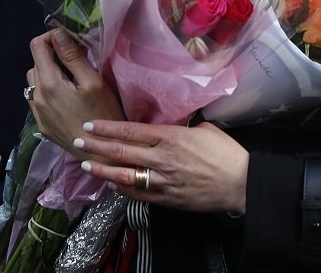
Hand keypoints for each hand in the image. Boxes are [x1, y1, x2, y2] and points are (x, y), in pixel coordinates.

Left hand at [26, 27, 124, 152]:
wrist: (103, 157)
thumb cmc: (104, 116)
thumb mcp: (93, 83)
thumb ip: (72, 57)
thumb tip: (57, 33)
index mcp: (48, 83)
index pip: (36, 46)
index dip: (51, 37)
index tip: (69, 41)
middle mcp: (36, 97)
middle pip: (35, 63)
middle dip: (51, 55)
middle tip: (75, 61)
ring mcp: (37, 113)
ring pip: (34, 81)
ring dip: (47, 73)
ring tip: (70, 79)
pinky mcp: (42, 125)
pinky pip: (37, 99)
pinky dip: (47, 91)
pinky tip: (65, 98)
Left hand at [76, 118, 248, 214]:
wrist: (243, 183)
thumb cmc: (226, 152)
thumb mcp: (201, 129)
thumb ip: (178, 126)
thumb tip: (164, 121)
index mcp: (169, 137)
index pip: (129, 130)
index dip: (106, 128)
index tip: (88, 125)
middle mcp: (162, 158)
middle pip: (121, 151)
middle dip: (96, 147)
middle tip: (77, 142)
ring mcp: (164, 180)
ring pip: (125, 175)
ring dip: (103, 171)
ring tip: (87, 166)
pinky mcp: (169, 199)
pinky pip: (140, 194)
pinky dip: (123, 189)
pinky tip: (111, 185)